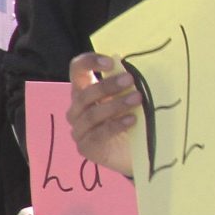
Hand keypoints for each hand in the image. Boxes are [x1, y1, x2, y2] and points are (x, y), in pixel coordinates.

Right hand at [68, 51, 140, 178]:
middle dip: (107, 86)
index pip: (77, 70)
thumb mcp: (129, 97)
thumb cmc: (131, 117)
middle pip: (84, 94)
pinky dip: (116, 125)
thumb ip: (126, 83)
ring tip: (137, 99)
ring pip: (91, 115)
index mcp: (84, 90)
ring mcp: (79, 130)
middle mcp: (77, 109)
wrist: (134, 152)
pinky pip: (98, 134)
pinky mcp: (86, 147)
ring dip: (115, 105)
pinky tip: (132, 119)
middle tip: (130, 79)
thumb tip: (134, 67)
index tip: (110, 62)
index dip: (89, 62)